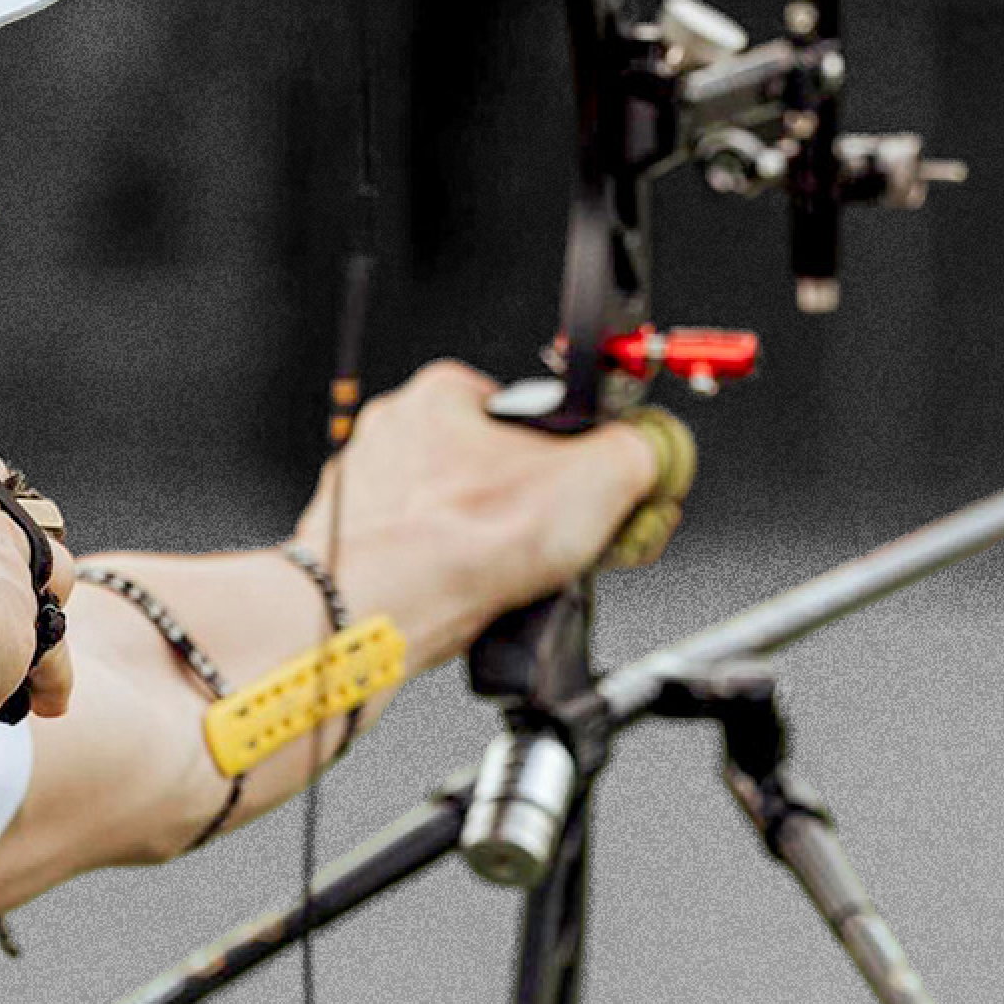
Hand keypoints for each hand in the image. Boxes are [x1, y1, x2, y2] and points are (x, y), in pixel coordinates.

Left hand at [295, 361, 663, 658]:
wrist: (381, 609)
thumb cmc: (461, 541)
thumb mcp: (595, 480)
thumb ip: (637, 453)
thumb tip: (655, 452)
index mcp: (442, 395)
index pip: (523, 413)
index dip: (565, 457)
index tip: (582, 490)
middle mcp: (392, 434)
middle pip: (487, 466)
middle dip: (524, 507)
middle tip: (549, 542)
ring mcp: (364, 492)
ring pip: (448, 514)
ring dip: (483, 544)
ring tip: (507, 575)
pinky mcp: (348, 547)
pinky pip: (413, 556)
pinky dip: (443, 577)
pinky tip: (464, 595)